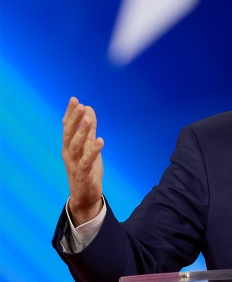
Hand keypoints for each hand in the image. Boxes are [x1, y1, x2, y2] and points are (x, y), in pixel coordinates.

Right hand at [62, 97, 104, 225]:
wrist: (84, 196)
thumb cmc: (86, 169)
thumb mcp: (87, 146)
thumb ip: (88, 129)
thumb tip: (88, 108)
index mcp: (68, 146)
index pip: (67, 127)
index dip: (70, 113)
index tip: (74, 99)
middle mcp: (69, 154)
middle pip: (69, 134)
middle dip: (75, 119)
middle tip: (80, 105)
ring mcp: (74, 164)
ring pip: (76, 146)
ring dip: (82, 132)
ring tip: (89, 120)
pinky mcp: (83, 174)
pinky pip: (87, 161)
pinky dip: (93, 151)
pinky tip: (101, 141)